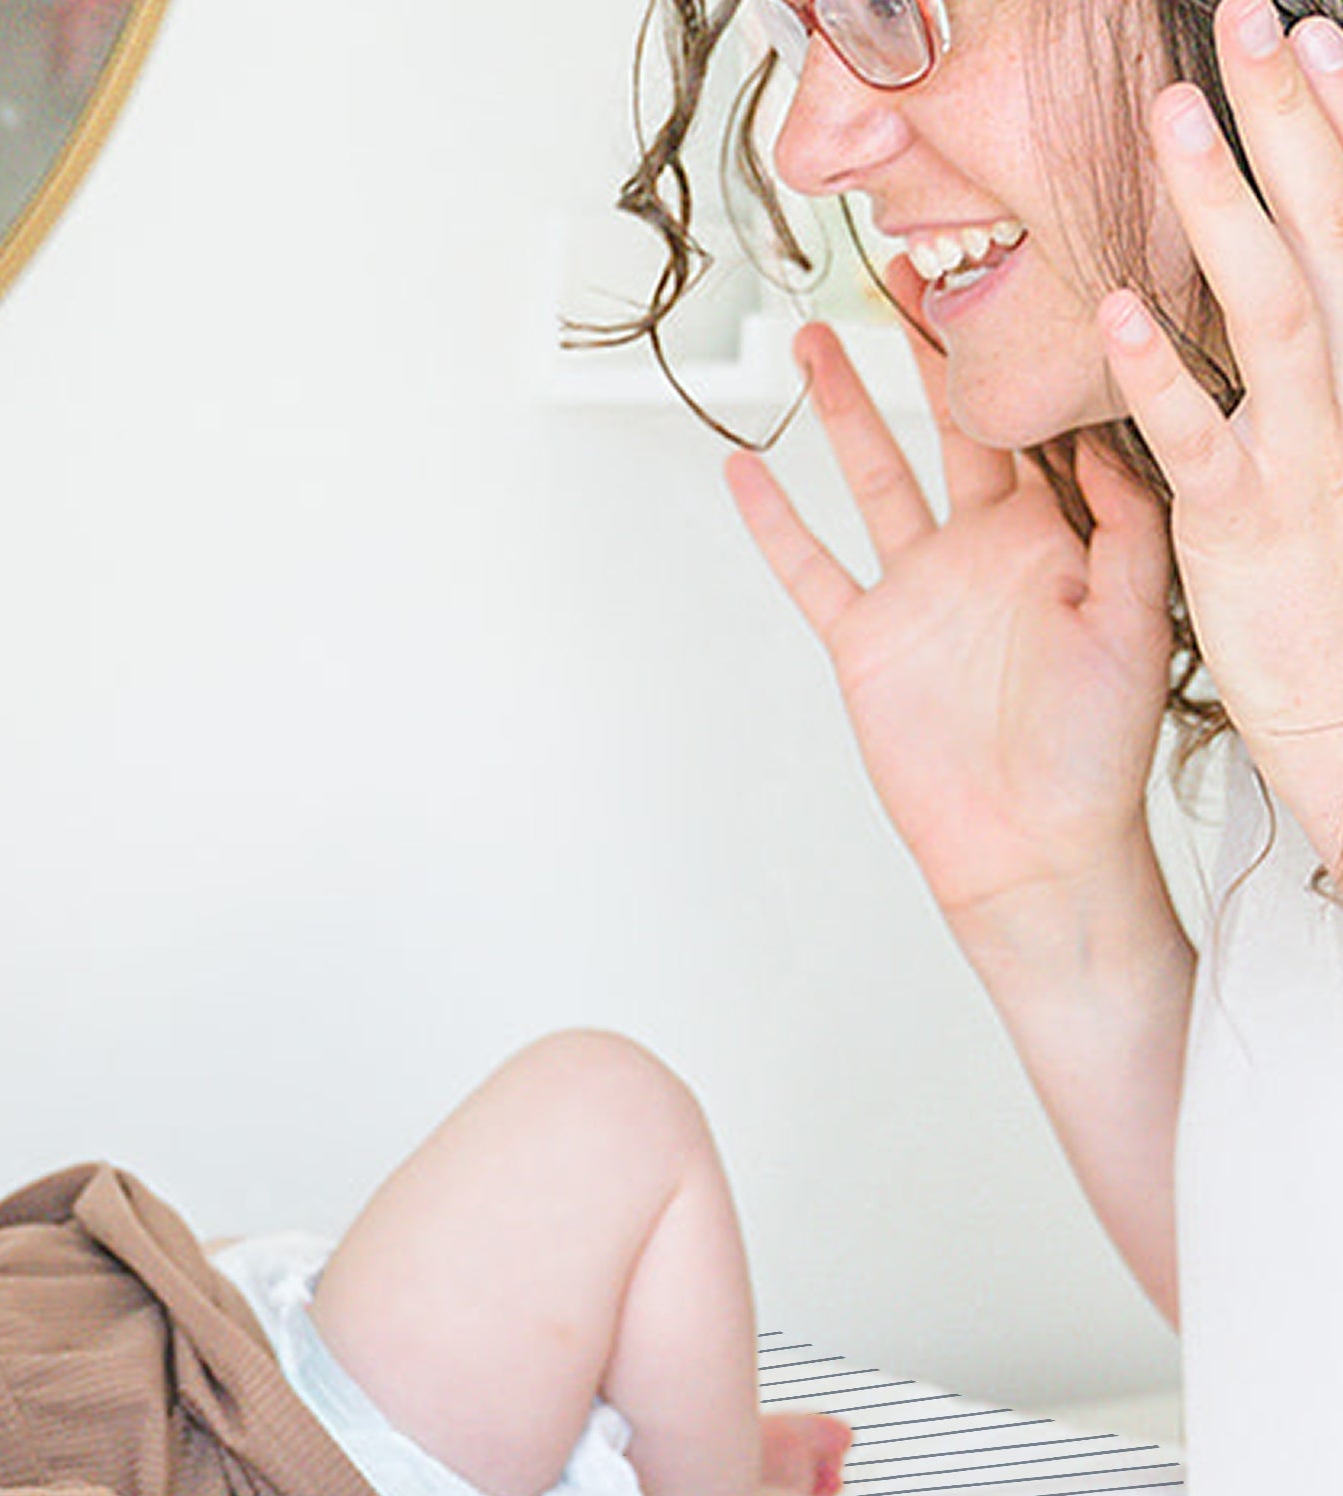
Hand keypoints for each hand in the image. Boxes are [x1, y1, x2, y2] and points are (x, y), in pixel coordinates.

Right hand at [726, 282, 1174, 942]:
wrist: (1032, 844)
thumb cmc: (1099, 750)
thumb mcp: (1141, 620)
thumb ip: (1130, 523)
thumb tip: (1103, 429)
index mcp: (1057, 532)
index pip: (1040, 418)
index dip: (1029, 347)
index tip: (1021, 264)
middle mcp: (981, 547)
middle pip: (950, 420)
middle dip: (932, 344)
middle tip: (912, 259)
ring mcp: (917, 590)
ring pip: (872, 473)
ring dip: (845, 406)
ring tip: (820, 331)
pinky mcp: (863, 640)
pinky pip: (809, 568)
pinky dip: (774, 520)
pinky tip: (745, 466)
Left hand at [1099, 0, 1342, 871]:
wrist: (1338, 704)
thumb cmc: (1317, 574)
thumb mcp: (1312, 451)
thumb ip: (1286, 371)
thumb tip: (1264, 286)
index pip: (1339, 225)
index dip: (1329, 128)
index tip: (1311, 31)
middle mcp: (1338, 393)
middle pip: (1314, 233)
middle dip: (1288, 126)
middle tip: (1258, 22)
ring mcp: (1295, 454)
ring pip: (1267, 309)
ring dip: (1223, 212)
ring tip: (1178, 125)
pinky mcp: (1235, 527)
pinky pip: (1190, 442)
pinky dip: (1155, 377)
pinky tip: (1115, 312)